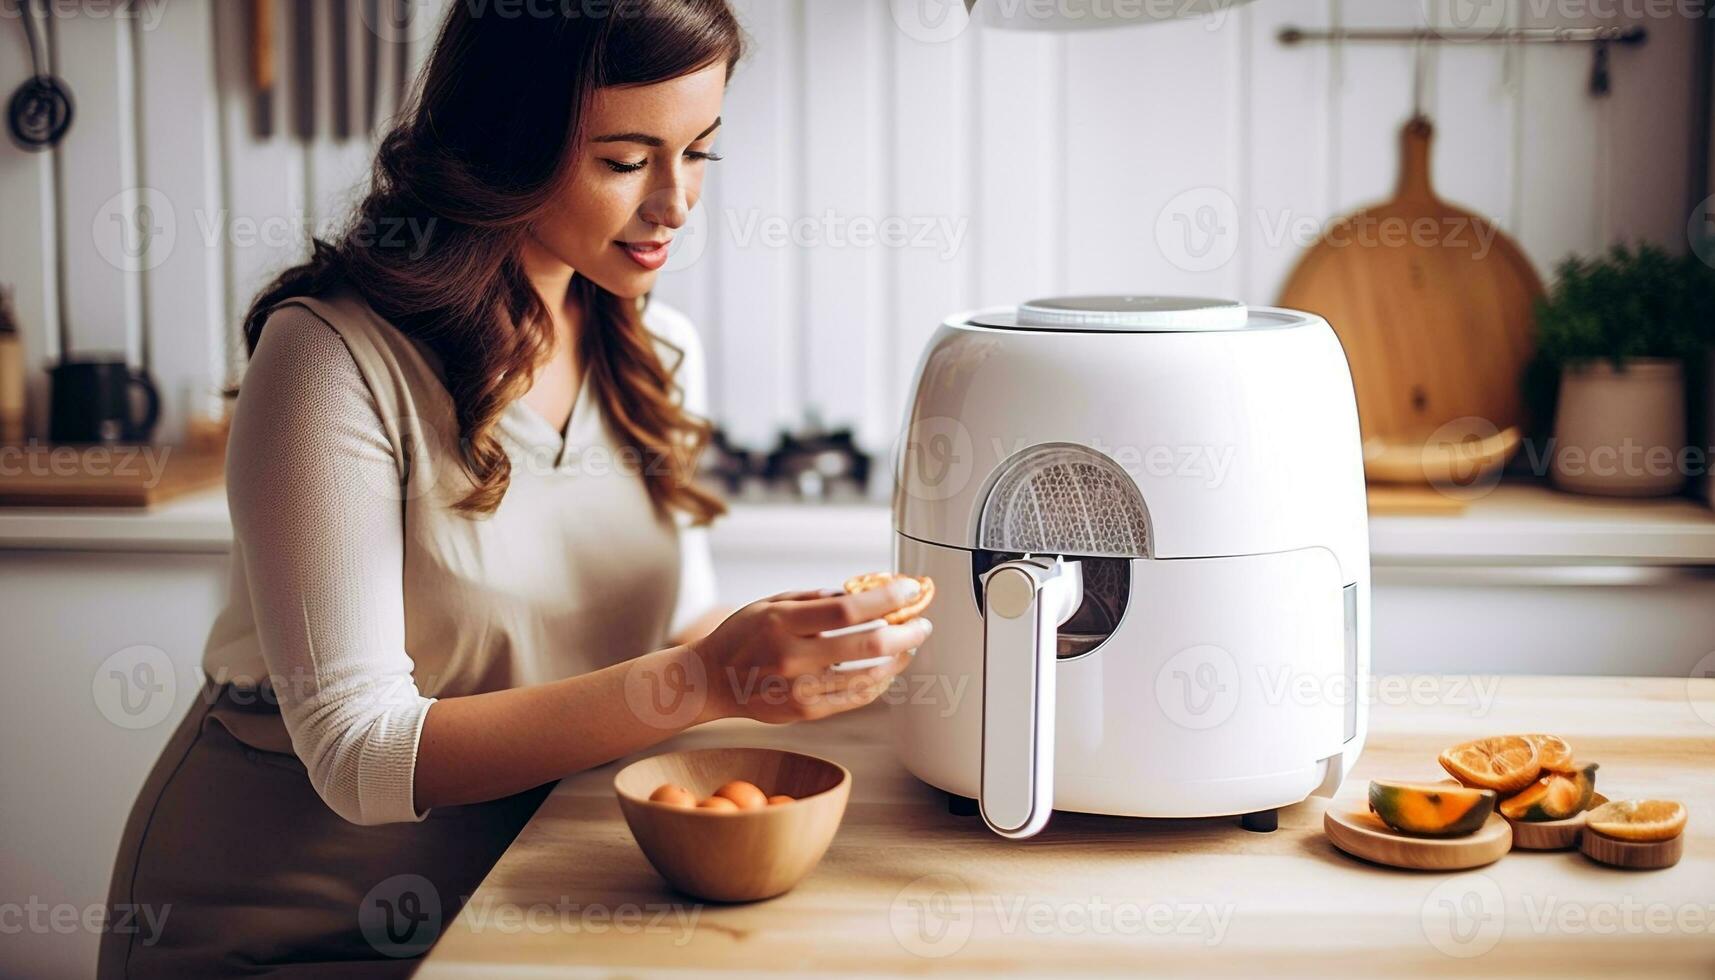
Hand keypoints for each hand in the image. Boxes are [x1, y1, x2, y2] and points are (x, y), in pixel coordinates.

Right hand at [689, 581, 933, 724]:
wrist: (711, 681)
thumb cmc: (743, 636)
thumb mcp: (771, 604)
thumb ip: (816, 599)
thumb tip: (864, 593)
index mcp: (783, 622)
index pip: (849, 609)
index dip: (887, 598)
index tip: (910, 589)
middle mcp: (793, 657)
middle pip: (868, 644)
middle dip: (906, 631)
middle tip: (922, 622)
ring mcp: (800, 690)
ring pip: (869, 675)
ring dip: (899, 658)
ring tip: (910, 645)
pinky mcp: (806, 712)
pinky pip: (856, 698)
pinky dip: (880, 682)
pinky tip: (888, 669)